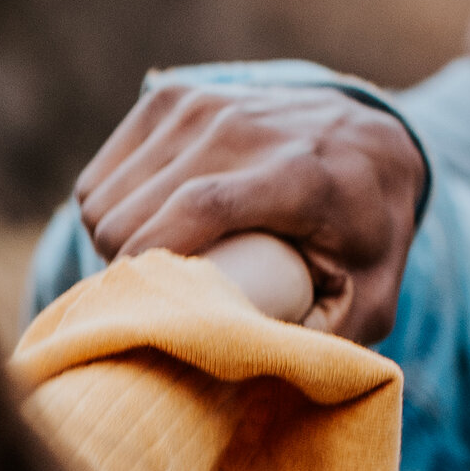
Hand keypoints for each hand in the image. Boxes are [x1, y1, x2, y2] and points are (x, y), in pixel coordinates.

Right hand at [74, 78, 426, 347]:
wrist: (372, 135)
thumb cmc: (367, 233)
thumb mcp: (372, 296)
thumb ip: (331, 343)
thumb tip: (262, 373)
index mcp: (297, 174)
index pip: (199, 208)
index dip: (154, 259)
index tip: (140, 309)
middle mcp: (243, 128)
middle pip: (133, 211)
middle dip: (129, 269)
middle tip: (160, 299)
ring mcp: (201, 106)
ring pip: (101, 199)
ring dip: (114, 244)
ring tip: (157, 264)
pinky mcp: (170, 97)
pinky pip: (97, 178)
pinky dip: (107, 211)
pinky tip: (146, 226)